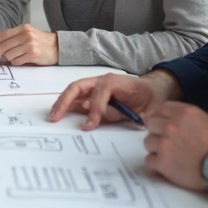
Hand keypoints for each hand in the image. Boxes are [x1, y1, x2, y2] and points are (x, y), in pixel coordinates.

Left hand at [0, 25, 57, 64]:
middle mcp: (25, 34)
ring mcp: (30, 44)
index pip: (1, 35)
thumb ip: (14, 38)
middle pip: (2, 46)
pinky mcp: (33, 54)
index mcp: (23, 28)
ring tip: (11, 60)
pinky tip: (20, 61)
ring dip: (7, 60)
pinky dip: (15, 63)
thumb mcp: (28, 34)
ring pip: (8, 54)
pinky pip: (16, 61)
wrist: (59, 47)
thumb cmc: (42, 42)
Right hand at [49, 69, 180, 129]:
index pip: (100, 93)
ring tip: (53, 117)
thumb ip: (135, 115)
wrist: (154, 91)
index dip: (95, 109)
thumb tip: (123, 121)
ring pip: (74, 91)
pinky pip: (78, 99)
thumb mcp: (149, 108)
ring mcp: (96, 87)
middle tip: (56, 117)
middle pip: (78, 87)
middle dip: (65, 101)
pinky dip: (68, 106)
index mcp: (116, 82)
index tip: (90, 126)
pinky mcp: (94, 95)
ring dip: (62, 103)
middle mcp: (102, 82)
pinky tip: (60, 115)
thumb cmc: (152, 98)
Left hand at [143, 103, 207, 190]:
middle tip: (167, 140)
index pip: (162, 108)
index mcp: (185, 113)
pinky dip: (155, 164)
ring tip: (166, 155)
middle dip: (157, 131)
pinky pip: (148, 161)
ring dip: (155, 148)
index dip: (164, 116)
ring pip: (148, 142)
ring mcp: (164, 144)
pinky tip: (164, 167)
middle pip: (151, 124)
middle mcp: (171, 126)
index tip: (168, 124)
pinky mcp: (162, 163)